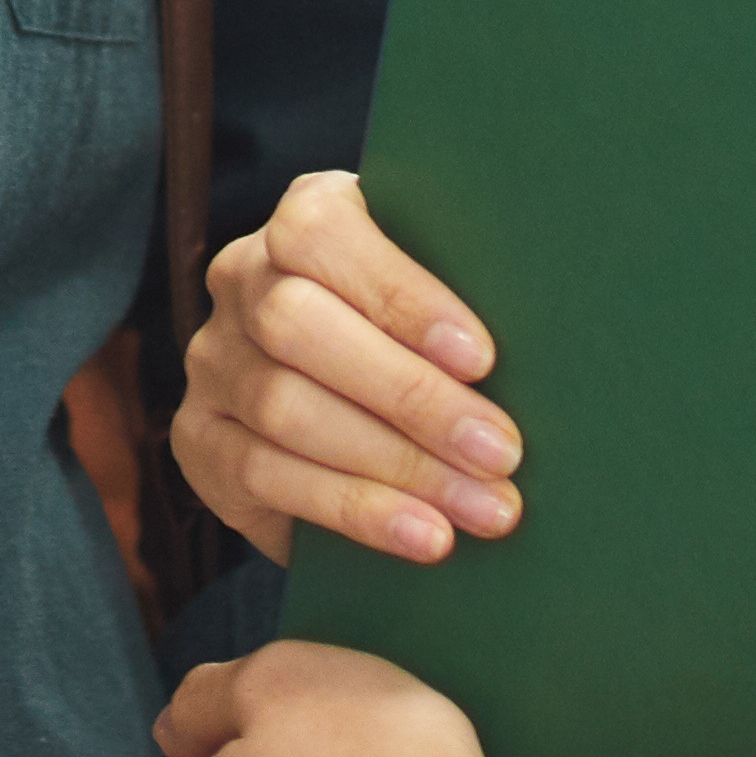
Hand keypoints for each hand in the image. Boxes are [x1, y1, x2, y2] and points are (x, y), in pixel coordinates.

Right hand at [175, 170, 519, 566]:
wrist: (358, 418)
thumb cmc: (426, 343)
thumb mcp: (441, 304)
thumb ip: (467, 301)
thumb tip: (555, 342)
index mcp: (303, 220)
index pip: (322, 233)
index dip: (399, 294)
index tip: (483, 357)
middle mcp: (242, 279)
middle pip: (298, 325)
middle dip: (410, 397)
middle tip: (503, 453)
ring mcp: (214, 361)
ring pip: (285, 408)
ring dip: (396, 466)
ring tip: (484, 509)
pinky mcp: (200, 441)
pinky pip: (267, 476)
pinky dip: (355, 510)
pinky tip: (422, 536)